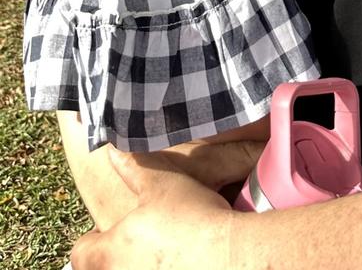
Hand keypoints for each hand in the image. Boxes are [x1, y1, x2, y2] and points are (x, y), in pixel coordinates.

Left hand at [70, 149, 233, 269]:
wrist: (233, 255)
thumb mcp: (160, 182)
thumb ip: (131, 167)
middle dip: (117, 255)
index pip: (81, 252)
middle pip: (104, 268)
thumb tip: (112, 151)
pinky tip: (184, 262)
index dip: (94, 239)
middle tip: (141, 239)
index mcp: (108, 255)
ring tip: (165, 252)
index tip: (111, 230)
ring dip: (139, 264)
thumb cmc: (192, 219)